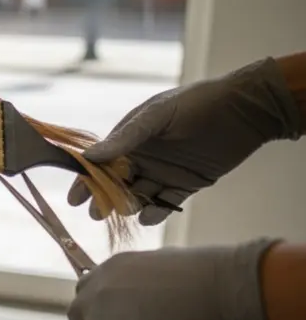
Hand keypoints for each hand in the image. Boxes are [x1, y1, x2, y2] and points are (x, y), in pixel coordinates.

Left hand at [67, 239, 280, 319]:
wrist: (226, 289)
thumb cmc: (207, 275)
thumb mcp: (161, 265)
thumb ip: (137, 281)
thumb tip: (135, 300)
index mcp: (111, 267)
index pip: (86, 289)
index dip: (100, 304)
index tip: (117, 314)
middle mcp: (99, 290)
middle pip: (79, 314)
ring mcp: (103, 316)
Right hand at [68, 58, 303, 224]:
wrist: (245, 109)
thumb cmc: (196, 103)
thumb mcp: (156, 115)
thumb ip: (125, 137)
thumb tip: (89, 155)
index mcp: (130, 138)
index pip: (101, 162)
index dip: (86, 180)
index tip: (75, 198)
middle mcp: (143, 156)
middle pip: (115, 184)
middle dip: (103, 199)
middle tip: (96, 212)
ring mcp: (163, 172)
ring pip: (138, 196)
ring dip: (129, 206)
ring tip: (126, 210)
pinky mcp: (185, 186)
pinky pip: (165, 204)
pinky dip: (156, 212)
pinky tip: (149, 215)